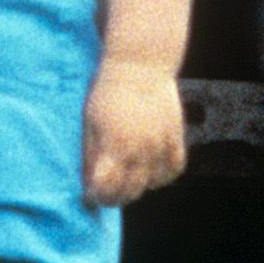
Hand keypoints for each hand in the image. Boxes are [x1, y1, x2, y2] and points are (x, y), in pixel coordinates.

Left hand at [82, 60, 186, 207]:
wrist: (139, 64)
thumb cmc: (107, 92)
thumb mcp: (90, 123)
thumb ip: (90, 156)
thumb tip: (88, 185)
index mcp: (114, 145)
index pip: (106, 189)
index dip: (97, 198)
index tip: (92, 197)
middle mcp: (139, 149)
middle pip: (130, 192)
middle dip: (116, 197)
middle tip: (108, 192)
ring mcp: (160, 144)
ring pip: (152, 184)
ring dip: (138, 186)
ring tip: (127, 176)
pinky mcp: (175, 137)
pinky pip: (173, 170)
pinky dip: (162, 175)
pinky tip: (150, 169)